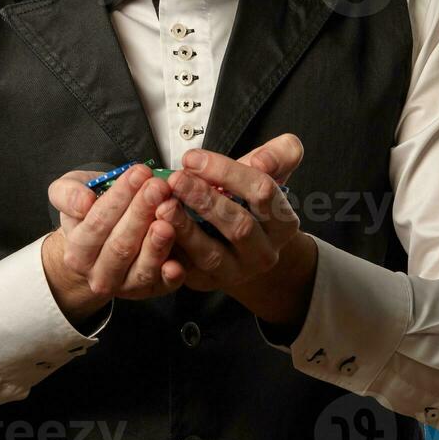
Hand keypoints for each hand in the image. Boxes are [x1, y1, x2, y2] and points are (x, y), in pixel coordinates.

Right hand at [42, 162, 186, 324]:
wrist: (102, 243)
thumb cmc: (91, 214)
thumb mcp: (69, 194)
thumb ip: (67, 194)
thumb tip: (84, 202)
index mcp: (78, 252)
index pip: (97, 223)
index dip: (119, 198)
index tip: (138, 174)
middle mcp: (100, 275)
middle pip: (121, 245)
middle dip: (142, 212)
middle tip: (158, 186)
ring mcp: (127, 286)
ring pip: (142, 267)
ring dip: (157, 242)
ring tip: (169, 213)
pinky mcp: (153, 290)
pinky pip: (163, 285)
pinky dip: (171, 274)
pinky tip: (178, 261)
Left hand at [160, 133, 305, 293]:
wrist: (243, 246)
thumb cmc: (250, 202)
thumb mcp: (272, 173)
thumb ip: (277, 156)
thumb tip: (261, 160)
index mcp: (282, 223)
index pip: (262, 192)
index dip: (226, 172)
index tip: (193, 158)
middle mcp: (263, 252)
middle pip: (239, 226)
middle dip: (204, 199)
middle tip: (175, 179)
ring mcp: (235, 272)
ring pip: (211, 255)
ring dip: (186, 229)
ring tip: (163, 207)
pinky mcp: (207, 283)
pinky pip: (187, 273)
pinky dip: (171, 256)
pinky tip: (156, 236)